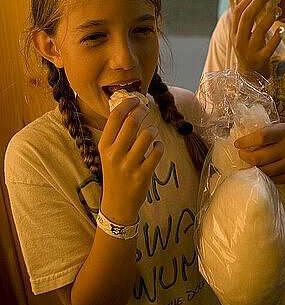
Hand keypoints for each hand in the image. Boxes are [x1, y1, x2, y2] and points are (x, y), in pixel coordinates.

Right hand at [98, 97, 163, 223]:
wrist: (117, 204)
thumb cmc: (115, 173)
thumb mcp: (108, 154)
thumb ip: (116, 134)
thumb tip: (129, 109)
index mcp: (104, 146)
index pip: (115, 117)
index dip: (128, 104)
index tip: (135, 100)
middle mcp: (114, 155)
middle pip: (132, 122)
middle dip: (142, 111)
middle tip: (145, 110)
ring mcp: (128, 166)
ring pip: (147, 135)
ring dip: (153, 130)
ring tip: (152, 133)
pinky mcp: (142, 175)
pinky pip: (157, 152)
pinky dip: (160, 146)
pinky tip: (157, 148)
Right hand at [231, 0, 282, 77]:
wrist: (249, 78)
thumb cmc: (248, 53)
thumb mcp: (242, 39)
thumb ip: (245, 24)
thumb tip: (255, 1)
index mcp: (234, 34)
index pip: (238, 12)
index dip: (248, 0)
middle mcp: (240, 42)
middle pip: (247, 17)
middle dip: (259, 2)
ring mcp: (250, 51)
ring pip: (260, 29)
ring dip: (271, 17)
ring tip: (279, 10)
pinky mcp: (261, 59)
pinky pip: (270, 45)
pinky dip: (277, 36)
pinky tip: (282, 30)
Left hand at [234, 123, 284, 184]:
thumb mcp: (284, 127)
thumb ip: (267, 131)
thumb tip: (243, 131)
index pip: (261, 137)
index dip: (246, 141)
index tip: (238, 143)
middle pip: (260, 156)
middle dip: (245, 156)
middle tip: (241, 154)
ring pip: (265, 170)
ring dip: (253, 167)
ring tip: (250, 162)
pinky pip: (274, 178)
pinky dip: (265, 175)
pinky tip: (261, 170)